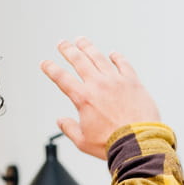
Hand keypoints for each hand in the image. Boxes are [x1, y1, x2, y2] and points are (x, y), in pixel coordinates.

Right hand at [40, 38, 161, 158]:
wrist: (138, 142)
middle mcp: (98, 85)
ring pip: (99, 57)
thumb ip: (69, 129)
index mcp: (83, 98)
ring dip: (88, 47)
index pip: (62, 78)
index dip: (51, 69)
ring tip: (81, 40)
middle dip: (68, 50)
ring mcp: (116, 81)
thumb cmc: (111, 144)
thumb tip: (61, 121)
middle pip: (79, 61)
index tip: (45, 63)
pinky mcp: (133, 82)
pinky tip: (113, 54)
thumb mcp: (83, 141)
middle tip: (62, 43)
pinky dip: (116, 57)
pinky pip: (123, 64)